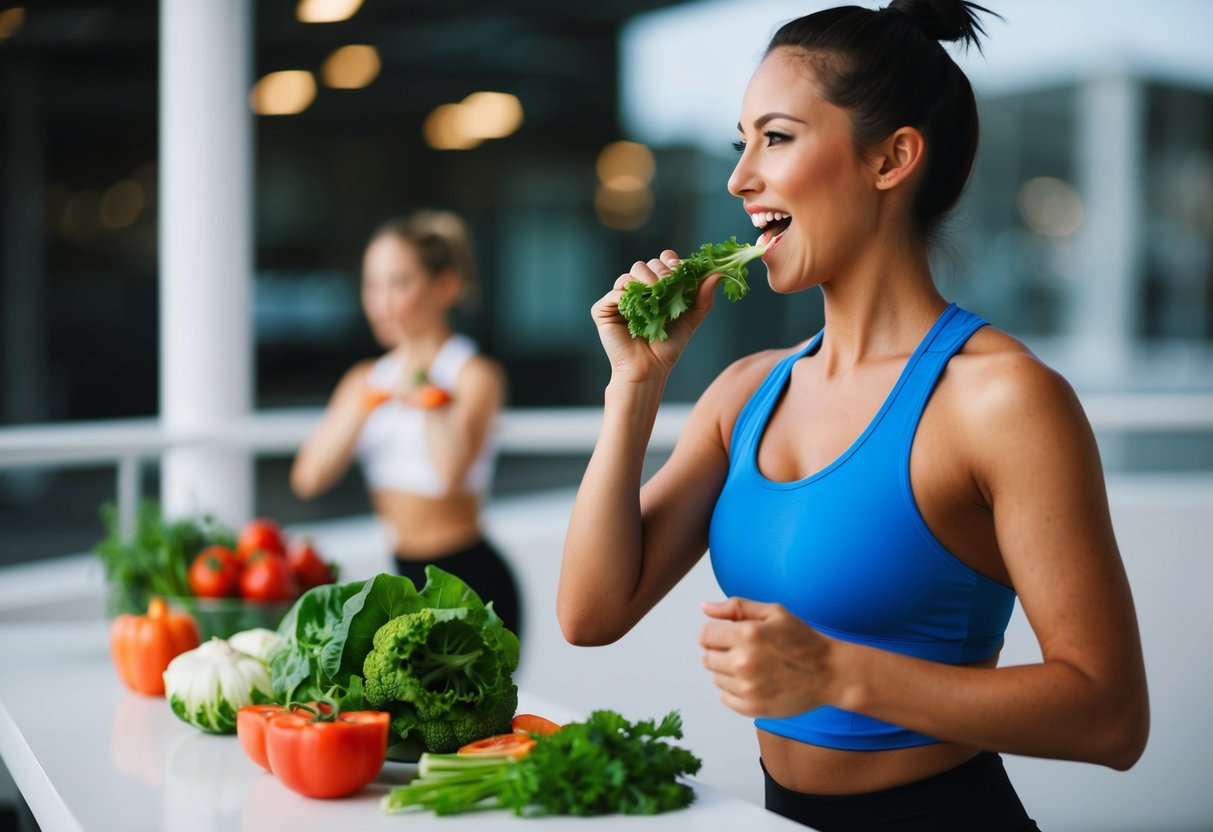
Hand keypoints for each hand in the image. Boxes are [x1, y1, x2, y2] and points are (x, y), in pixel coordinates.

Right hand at [591, 250, 720, 382]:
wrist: (649, 368)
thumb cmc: (668, 347)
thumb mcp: (690, 318)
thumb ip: (703, 297)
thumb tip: (718, 274)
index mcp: (655, 288)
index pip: (660, 262)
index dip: (670, 261)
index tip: (679, 267)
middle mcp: (636, 291)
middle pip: (644, 265)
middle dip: (659, 271)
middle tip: (668, 283)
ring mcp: (619, 299)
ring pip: (629, 275)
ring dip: (644, 280)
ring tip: (655, 292)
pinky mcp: (603, 310)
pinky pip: (613, 293)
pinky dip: (625, 296)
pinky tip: (637, 305)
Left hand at [700, 598, 834, 718]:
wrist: (830, 673)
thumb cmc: (803, 639)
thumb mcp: (774, 612)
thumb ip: (736, 607)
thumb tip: (704, 607)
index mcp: (747, 635)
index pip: (704, 635)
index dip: (716, 633)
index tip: (730, 635)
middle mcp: (743, 663)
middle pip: (707, 658)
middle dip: (721, 652)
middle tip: (745, 651)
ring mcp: (747, 689)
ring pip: (716, 678)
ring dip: (729, 672)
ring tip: (755, 666)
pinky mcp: (753, 708)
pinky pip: (725, 698)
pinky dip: (735, 690)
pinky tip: (756, 682)